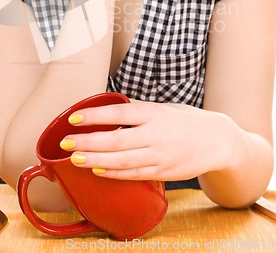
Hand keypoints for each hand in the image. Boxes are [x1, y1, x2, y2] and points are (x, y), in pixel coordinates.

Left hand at [60, 102, 232, 180]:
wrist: (216, 140)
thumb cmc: (186, 120)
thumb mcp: (164, 108)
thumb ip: (138, 111)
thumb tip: (110, 109)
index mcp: (154, 113)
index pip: (118, 114)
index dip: (94, 116)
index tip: (74, 118)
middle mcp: (155, 135)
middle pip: (115, 141)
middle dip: (88, 142)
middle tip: (66, 143)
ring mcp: (159, 155)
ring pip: (121, 161)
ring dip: (95, 161)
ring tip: (75, 159)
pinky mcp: (162, 171)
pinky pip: (134, 174)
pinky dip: (114, 173)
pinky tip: (98, 171)